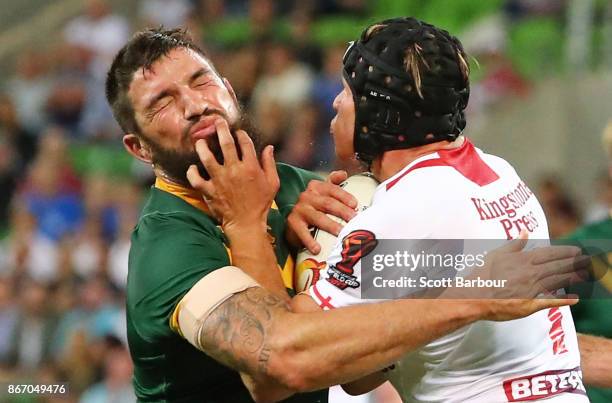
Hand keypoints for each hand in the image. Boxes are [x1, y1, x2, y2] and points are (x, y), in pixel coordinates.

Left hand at [187, 119, 278, 232]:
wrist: (246, 223)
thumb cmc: (261, 204)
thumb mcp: (273, 183)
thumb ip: (270, 164)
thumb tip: (269, 147)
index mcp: (251, 167)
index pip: (245, 143)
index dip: (241, 134)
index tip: (237, 132)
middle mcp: (234, 170)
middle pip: (225, 143)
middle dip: (220, 129)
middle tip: (216, 122)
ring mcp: (220, 180)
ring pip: (207, 158)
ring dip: (202, 146)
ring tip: (200, 141)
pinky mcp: (209, 191)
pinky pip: (195, 179)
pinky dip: (192, 172)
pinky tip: (193, 167)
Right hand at [286, 170, 357, 253]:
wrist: (293, 218)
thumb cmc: (313, 205)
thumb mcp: (322, 191)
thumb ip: (333, 181)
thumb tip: (344, 173)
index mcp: (316, 187)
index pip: (333, 189)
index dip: (345, 196)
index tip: (355, 204)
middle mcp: (307, 196)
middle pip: (328, 203)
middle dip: (343, 211)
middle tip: (354, 220)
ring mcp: (300, 209)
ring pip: (318, 217)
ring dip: (331, 226)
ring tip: (341, 233)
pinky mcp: (293, 223)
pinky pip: (302, 232)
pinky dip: (310, 241)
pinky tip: (317, 248)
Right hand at [469, 232, 588, 320]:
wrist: (474, 296)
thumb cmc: (482, 274)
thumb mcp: (496, 254)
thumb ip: (514, 244)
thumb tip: (525, 232)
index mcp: (523, 260)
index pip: (549, 254)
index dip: (564, 252)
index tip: (576, 250)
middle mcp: (531, 274)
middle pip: (557, 267)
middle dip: (574, 263)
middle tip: (586, 261)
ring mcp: (532, 290)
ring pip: (557, 282)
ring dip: (572, 277)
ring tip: (583, 274)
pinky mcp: (529, 305)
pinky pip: (551, 302)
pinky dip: (564, 300)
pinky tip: (575, 298)